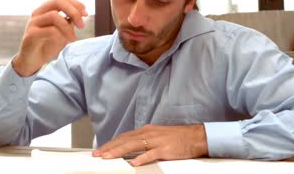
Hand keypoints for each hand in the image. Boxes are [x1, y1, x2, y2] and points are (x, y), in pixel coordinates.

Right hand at [13, 0, 87, 75]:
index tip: (85, 13)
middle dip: (73, 11)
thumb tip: (80, 15)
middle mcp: (38, 13)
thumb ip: (69, 22)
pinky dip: (61, 35)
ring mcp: (33, 22)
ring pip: (54, 16)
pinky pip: (49, 30)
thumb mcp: (62, 32)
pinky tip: (66, 42)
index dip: (75, 3)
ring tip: (74, 38)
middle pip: (57, 1)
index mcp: (46, 9)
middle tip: (82, 25)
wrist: (32, 61)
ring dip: (68, 27)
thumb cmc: (47, 45)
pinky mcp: (31, 35)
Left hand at [92, 124, 207, 166]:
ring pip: (133, 145)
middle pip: (125, 140)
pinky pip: (151, 154)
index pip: (124, 137)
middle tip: (97, 154)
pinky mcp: (165, 149)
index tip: (100, 150)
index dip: (111, 143)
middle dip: (109, 147)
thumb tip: (129, 150)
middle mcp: (149, 133)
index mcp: (146, 131)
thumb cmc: (177, 138)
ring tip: (108, 157)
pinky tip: (133, 163)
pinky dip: (141, 158)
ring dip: (119, 151)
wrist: (195, 137)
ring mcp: (156, 141)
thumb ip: (143, 142)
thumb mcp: (156, 137)